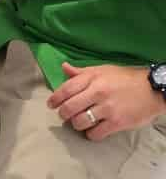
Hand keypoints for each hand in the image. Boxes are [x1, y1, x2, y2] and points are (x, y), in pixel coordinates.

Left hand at [47, 63, 165, 141]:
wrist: (152, 89)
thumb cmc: (125, 78)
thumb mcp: (102, 70)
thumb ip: (81, 72)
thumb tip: (63, 67)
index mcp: (92, 79)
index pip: (66, 89)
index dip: (55, 98)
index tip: (50, 104)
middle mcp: (97, 93)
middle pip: (70, 107)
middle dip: (63, 113)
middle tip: (63, 115)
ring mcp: (107, 109)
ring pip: (80, 121)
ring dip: (76, 124)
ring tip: (78, 122)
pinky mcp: (117, 123)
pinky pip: (95, 133)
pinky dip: (90, 134)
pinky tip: (92, 130)